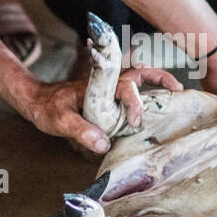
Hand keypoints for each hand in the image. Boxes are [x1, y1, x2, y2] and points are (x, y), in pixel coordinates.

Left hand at [25, 65, 181, 153]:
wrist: (39, 102)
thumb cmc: (49, 110)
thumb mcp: (60, 121)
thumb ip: (80, 131)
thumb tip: (103, 145)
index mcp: (97, 86)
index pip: (123, 86)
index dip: (133, 101)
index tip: (136, 120)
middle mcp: (107, 84)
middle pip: (139, 72)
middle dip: (159, 77)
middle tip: (177, 89)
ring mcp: (110, 88)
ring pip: (140, 76)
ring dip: (159, 80)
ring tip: (177, 91)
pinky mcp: (111, 97)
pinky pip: (134, 89)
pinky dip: (150, 92)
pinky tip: (161, 102)